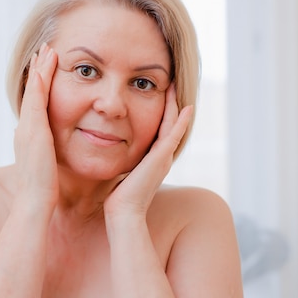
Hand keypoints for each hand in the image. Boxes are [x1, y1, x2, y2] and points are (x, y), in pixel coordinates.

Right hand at [13, 42, 58, 212]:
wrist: (34, 201)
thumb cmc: (44, 189)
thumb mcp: (47, 165)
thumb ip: (49, 153)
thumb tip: (54, 150)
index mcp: (30, 135)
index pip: (35, 103)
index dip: (39, 83)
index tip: (46, 66)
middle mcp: (25, 128)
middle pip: (31, 92)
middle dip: (37, 70)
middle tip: (44, 49)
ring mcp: (27, 128)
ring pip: (32, 91)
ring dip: (39, 69)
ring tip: (46, 50)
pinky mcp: (33, 131)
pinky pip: (35, 100)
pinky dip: (38, 83)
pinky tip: (43, 67)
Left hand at [104, 83, 192, 218]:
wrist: (123, 212)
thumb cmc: (118, 198)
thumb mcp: (122, 173)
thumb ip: (123, 162)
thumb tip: (110, 153)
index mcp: (153, 160)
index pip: (160, 131)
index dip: (162, 113)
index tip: (159, 97)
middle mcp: (162, 157)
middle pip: (170, 124)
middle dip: (170, 105)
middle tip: (171, 84)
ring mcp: (164, 157)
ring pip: (173, 125)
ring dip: (175, 106)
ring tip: (175, 87)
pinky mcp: (161, 158)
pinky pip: (174, 134)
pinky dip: (181, 121)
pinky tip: (187, 107)